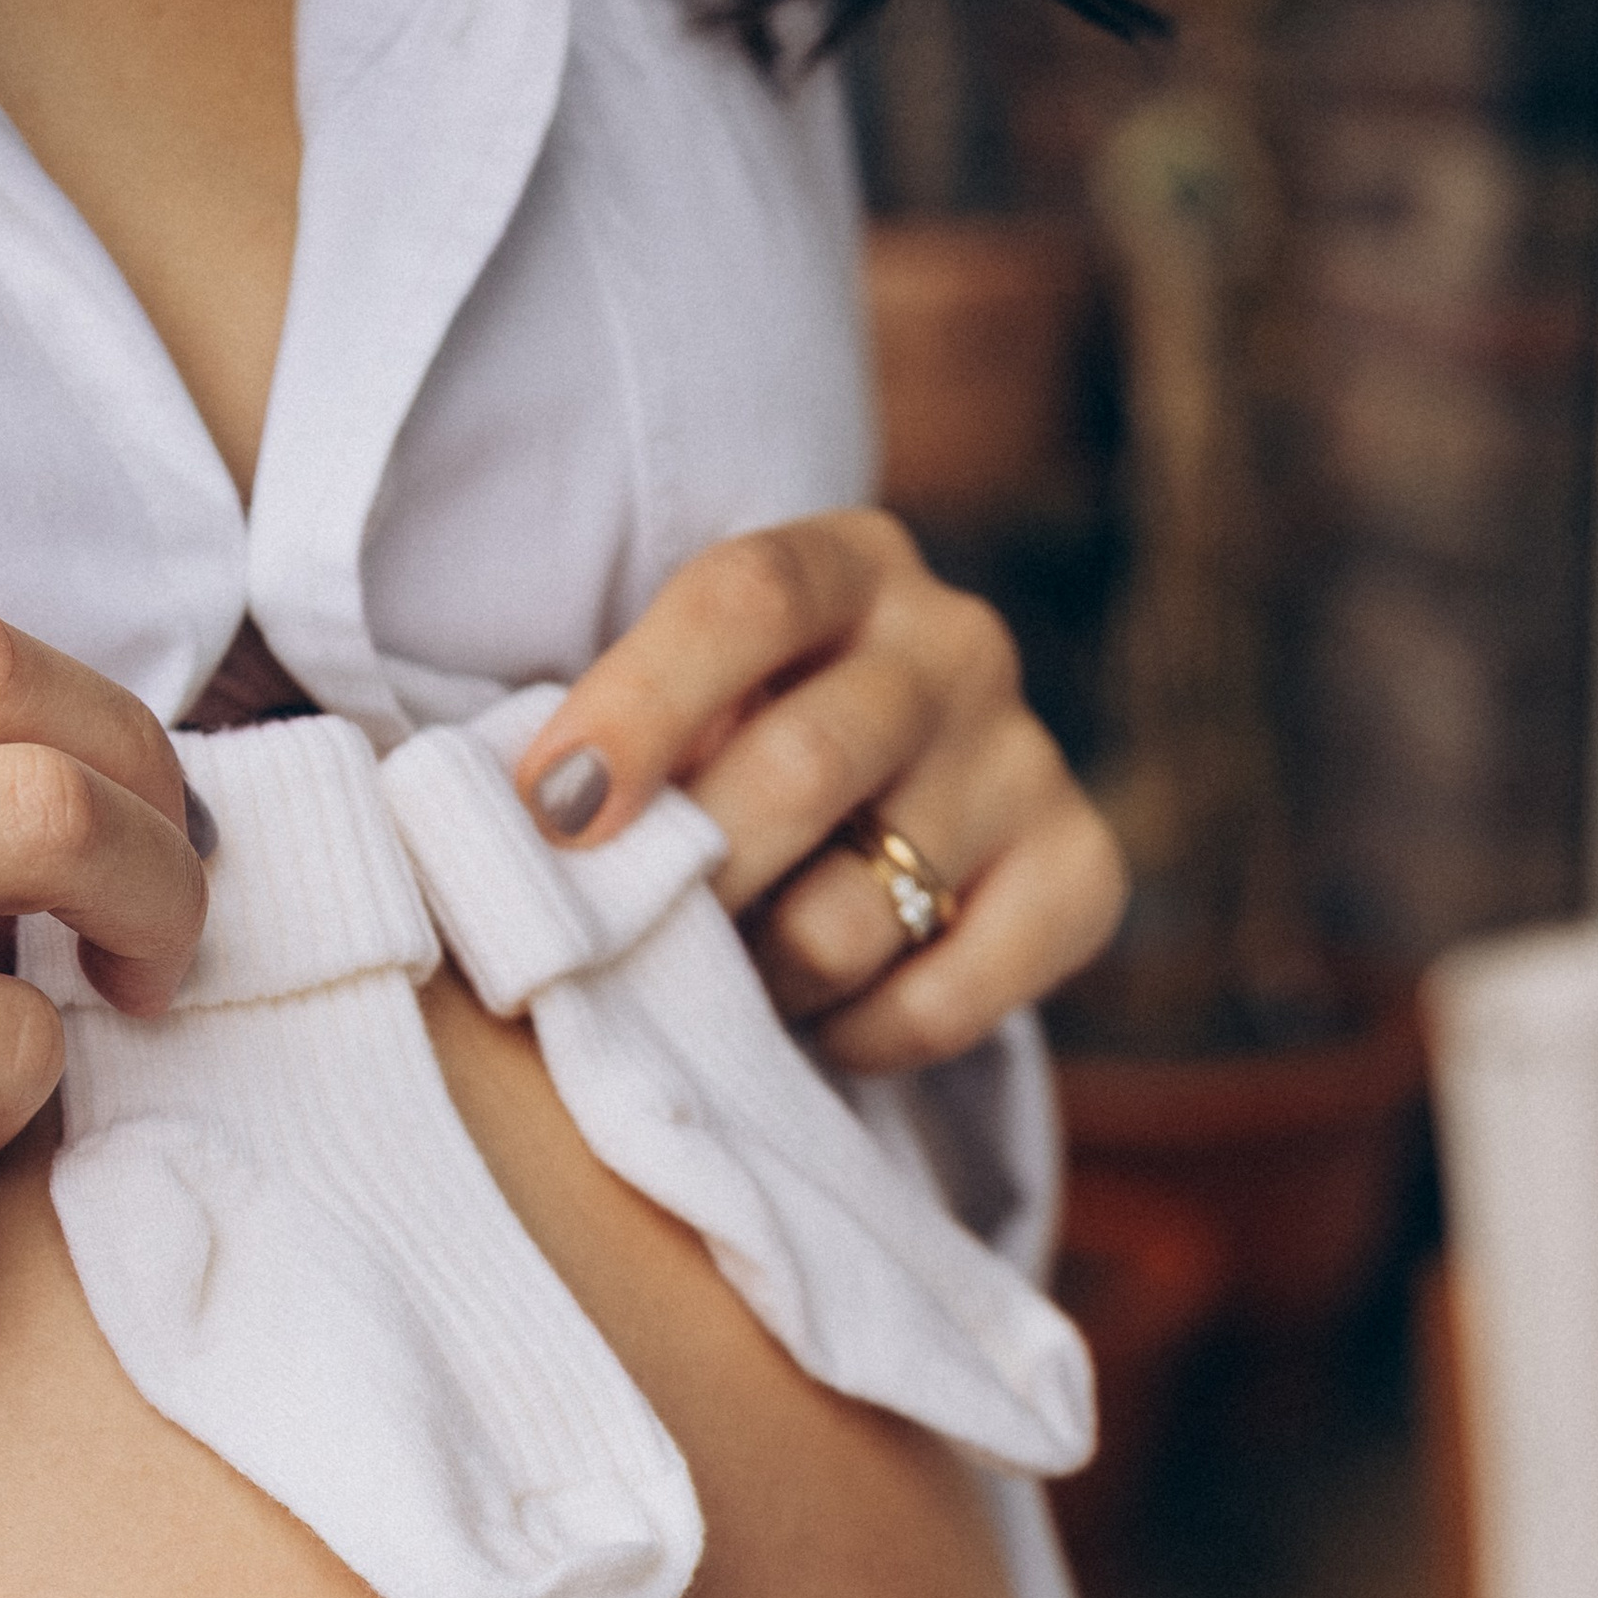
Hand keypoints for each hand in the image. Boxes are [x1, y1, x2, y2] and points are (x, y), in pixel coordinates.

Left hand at [514, 511, 1125, 1072]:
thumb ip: (609, 748)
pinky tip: (820, 1015)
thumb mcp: (675, 706)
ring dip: (760, 977)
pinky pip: (942, 1003)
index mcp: (843, 561)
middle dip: (694, 875)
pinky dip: (854, 1036)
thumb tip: (517, 835)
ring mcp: (1025, 758)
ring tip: (727, 975)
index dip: (640, 704)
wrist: (888, 815)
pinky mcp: (1081, 874)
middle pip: (807, 765)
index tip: (552, 810)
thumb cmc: (729, 753)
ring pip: (856, 915)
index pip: (746, 599)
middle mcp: (954, 643)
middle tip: (620, 940)